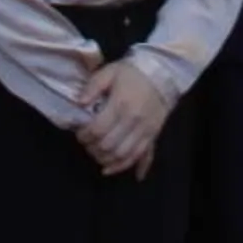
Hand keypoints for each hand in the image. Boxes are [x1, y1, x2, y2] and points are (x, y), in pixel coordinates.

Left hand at [74, 58, 171, 178]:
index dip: (84, 135)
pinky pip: (138, 157)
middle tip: (87, 143)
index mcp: (121, 104)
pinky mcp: (152, 136)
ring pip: (122, 155)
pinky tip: (109, 170)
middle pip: (108, 145)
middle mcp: (133, 121)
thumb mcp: (110, 71)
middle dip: (92, 148)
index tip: (80, 133)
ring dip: (105, 159)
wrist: (163, 74)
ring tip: (96, 154)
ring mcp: (145, 131)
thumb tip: (79, 103)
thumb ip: (93, 86)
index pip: (98, 129)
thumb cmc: (132, 73)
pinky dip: (123, 167)